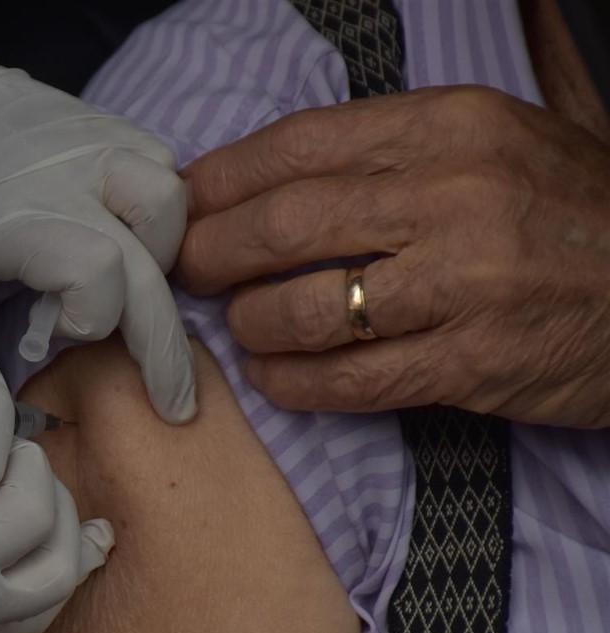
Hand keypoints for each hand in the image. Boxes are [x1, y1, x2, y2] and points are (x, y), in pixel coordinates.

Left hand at [0, 0, 194, 422]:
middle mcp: (63, 175)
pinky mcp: (91, 114)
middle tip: (172, 403)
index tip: (53, 336)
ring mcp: (84, 137)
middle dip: (166, 345)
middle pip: (152, 259)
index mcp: (11, 222)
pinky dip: (155, 205)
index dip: (93, 321)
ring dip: (163, 255)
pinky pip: (156, 158)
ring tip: (133, 289)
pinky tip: (121, 234)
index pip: (101, 275)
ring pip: (170, 197)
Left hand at [178, 85, 609, 427]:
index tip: (183, 204)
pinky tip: (275, 377)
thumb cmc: (571, 212)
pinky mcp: (469, 363)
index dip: (221, 179)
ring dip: (251, 323)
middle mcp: (453, 196)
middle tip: (189, 272)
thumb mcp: (506, 134)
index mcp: (452, 126)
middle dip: (212, 254)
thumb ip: (402, 132)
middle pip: (283, 225)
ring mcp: (463, 285)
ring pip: (305, 309)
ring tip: (243, 325)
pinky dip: (293, 383)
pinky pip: (348, 380)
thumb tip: (288, 146)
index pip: (298, 145)